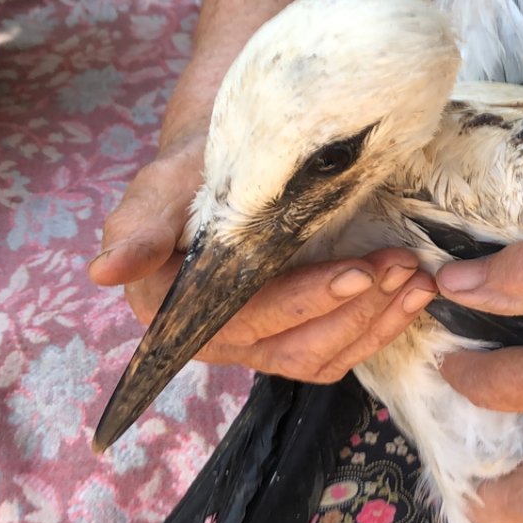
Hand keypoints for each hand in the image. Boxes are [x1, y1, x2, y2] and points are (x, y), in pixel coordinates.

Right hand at [88, 127, 434, 382]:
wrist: (230, 167)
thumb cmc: (196, 171)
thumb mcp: (164, 184)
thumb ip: (138, 224)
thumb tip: (105, 270)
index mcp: (175, 311)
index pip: (246, 318)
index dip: (303, 301)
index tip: (357, 272)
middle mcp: (215, 340)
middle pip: (292, 345)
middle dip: (354, 309)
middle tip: (401, 266)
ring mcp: (259, 345)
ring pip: (321, 355)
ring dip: (375, 322)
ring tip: (416, 280)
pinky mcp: (294, 340)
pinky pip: (339, 352)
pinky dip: (381, 328)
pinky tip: (414, 296)